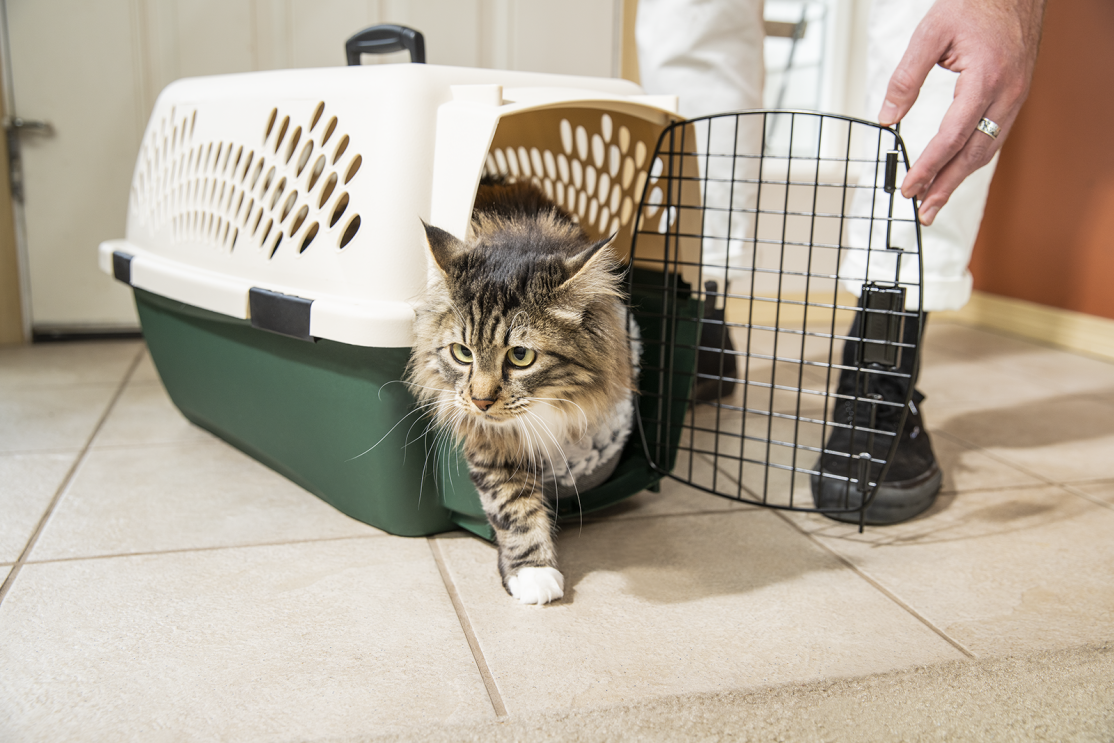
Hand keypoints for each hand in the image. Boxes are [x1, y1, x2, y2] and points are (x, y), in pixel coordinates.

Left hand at [878, 0, 1046, 224]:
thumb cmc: (975, 4)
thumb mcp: (930, 33)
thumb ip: (906, 77)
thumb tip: (886, 118)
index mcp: (985, 78)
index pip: (953, 136)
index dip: (929, 167)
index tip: (909, 188)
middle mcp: (1006, 93)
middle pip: (974, 153)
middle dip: (946, 187)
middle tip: (922, 213)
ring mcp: (1015, 96)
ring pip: (987, 149)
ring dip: (959, 179)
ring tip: (934, 202)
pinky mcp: (1015, 96)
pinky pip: (994, 136)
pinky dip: (973, 159)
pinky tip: (955, 172)